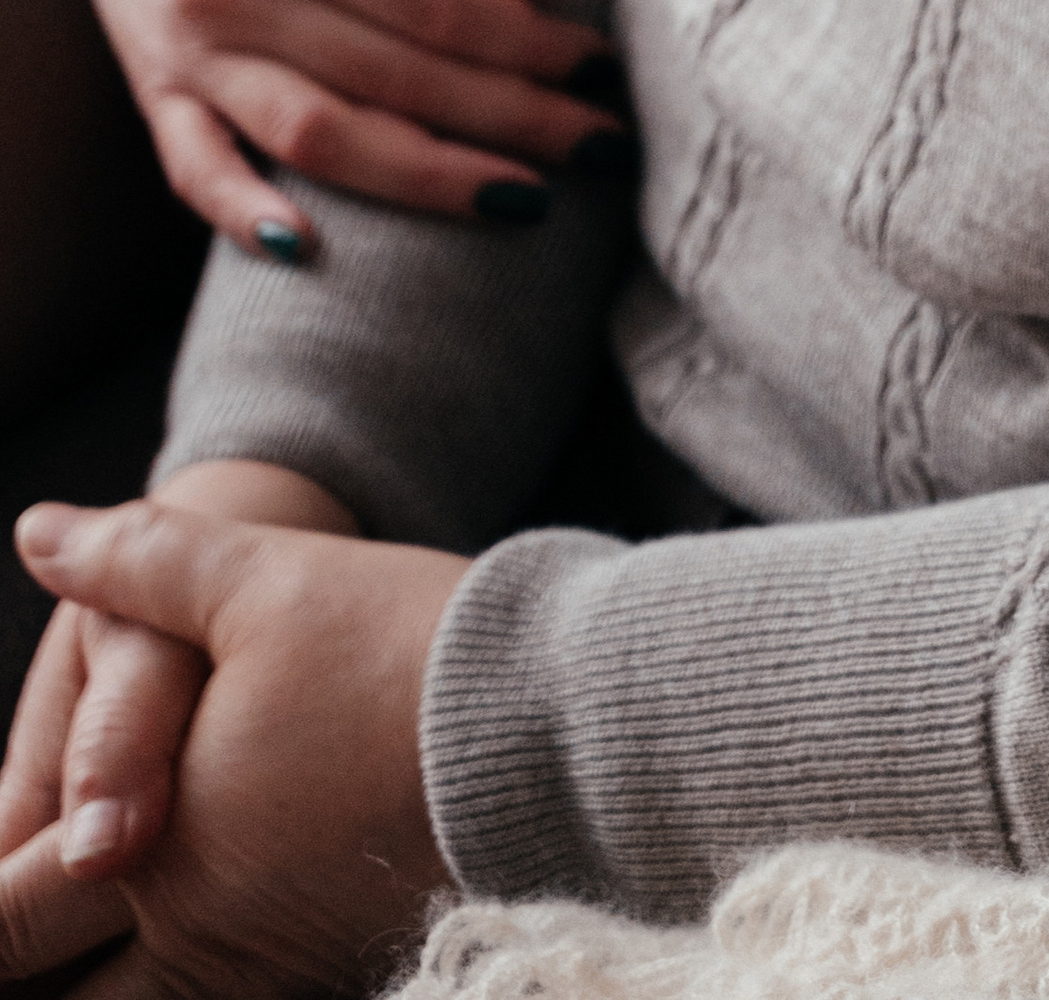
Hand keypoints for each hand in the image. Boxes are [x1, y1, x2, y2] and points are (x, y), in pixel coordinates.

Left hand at [0, 491, 460, 997]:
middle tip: (9, 936)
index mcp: (160, 847)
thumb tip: (37, 530)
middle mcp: (202, 931)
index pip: (2, 922)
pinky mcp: (332, 953)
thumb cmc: (401, 651)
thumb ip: (137, 560)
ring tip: (66, 950)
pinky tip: (155, 950)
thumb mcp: (260, 577)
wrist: (556, 723)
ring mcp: (271, 956)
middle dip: (21, 966)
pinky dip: (162, 982)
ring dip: (93, 982)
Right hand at [26, 0, 619, 250]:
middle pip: (393, 79)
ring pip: (316, 139)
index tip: (600, 61)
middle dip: (511, 118)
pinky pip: (194, 171)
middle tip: (600, 142)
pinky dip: (246, 217)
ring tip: (525, 195)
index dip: (529, 43)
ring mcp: (181, 47)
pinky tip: (317, 251)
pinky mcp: (151, 86)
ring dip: (427, 181)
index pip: (435, 4)